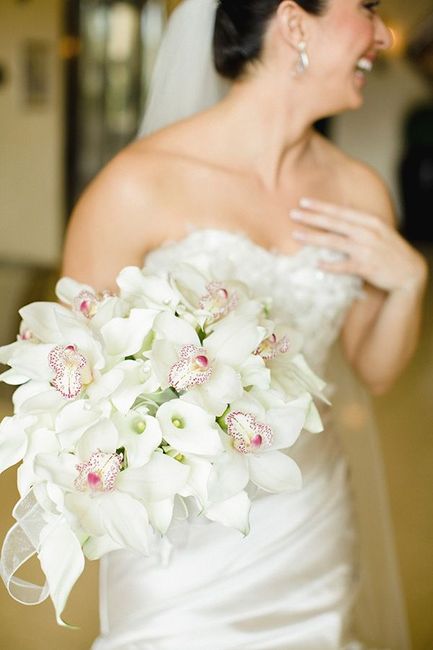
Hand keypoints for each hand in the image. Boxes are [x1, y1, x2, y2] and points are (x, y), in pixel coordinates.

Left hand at [290, 197, 427, 292]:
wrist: (410, 272)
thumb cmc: (390, 251)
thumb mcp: (378, 231)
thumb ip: (359, 224)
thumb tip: (336, 218)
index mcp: (370, 221)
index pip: (341, 211)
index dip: (321, 206)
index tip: (303, 201)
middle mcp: (367, 233)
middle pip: (334, 223)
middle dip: (312, 218)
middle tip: (293, 214)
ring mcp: (366, 250)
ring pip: (334, 242)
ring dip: (313, 238)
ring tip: (296, 235)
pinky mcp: (365, 267)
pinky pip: (343, 266)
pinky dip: (329, 265)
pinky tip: (316, 264)